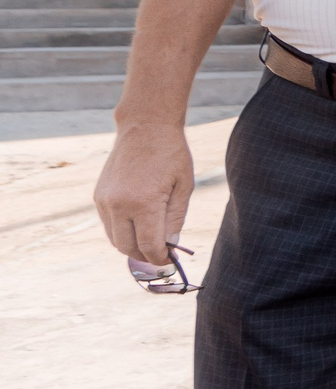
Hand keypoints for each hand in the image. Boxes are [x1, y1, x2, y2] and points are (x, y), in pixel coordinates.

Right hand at [94, 123, 194, 265]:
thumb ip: (175, 219)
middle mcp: (119, 205)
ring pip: (114, 239)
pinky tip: (138, 226)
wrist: (145, 127)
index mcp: (143, 203)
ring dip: (131, 246)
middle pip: (128, 248)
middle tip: (161, 255)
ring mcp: (105, 201)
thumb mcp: (183, 186)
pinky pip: (108, 225)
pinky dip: (121, 232)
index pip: (148, 245)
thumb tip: (169, 246)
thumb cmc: (171, 155)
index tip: (169, 261)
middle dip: (145, 256)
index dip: (159, 258)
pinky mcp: (98, 197)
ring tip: (151, 242)